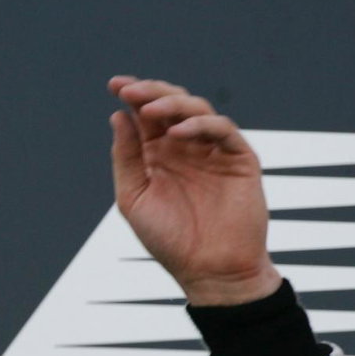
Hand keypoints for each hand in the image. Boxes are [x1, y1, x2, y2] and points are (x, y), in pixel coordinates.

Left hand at [108, 76, 281, 305]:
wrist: (209, 270)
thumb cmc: (169, 240)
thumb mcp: (134, 198)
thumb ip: (127, 157)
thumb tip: (118, 117)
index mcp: (158, 155)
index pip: (145, 116)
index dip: (132, 96)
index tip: (115, 85)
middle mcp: (185, 147)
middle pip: (170, 105)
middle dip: (150, 92)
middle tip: (130, 90)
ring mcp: (212, 151)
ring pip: (197, 109)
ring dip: (172, 104)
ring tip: (150, 110)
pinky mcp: (239, 158)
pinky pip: (222, 130)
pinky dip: (200, 125)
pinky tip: (177, 132)